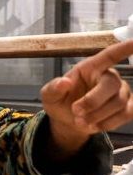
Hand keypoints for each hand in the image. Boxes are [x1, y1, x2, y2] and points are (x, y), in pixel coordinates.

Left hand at [41, 39, 132, 157]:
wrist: (67, 121)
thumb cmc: (60, 101)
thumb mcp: (49, 96)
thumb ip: (53, 89)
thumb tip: (63, 82)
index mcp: (90, 68)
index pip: (109, 55)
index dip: (123, 48)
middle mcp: (109, 77)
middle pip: (112, 85)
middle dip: (93, 102)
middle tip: (75, 112)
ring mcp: (121, 92)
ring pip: (119, 103)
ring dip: (98, 116)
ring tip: (80, 122)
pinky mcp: (128, 107)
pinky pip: (127, 114)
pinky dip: (110, 123)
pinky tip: (95, 126)